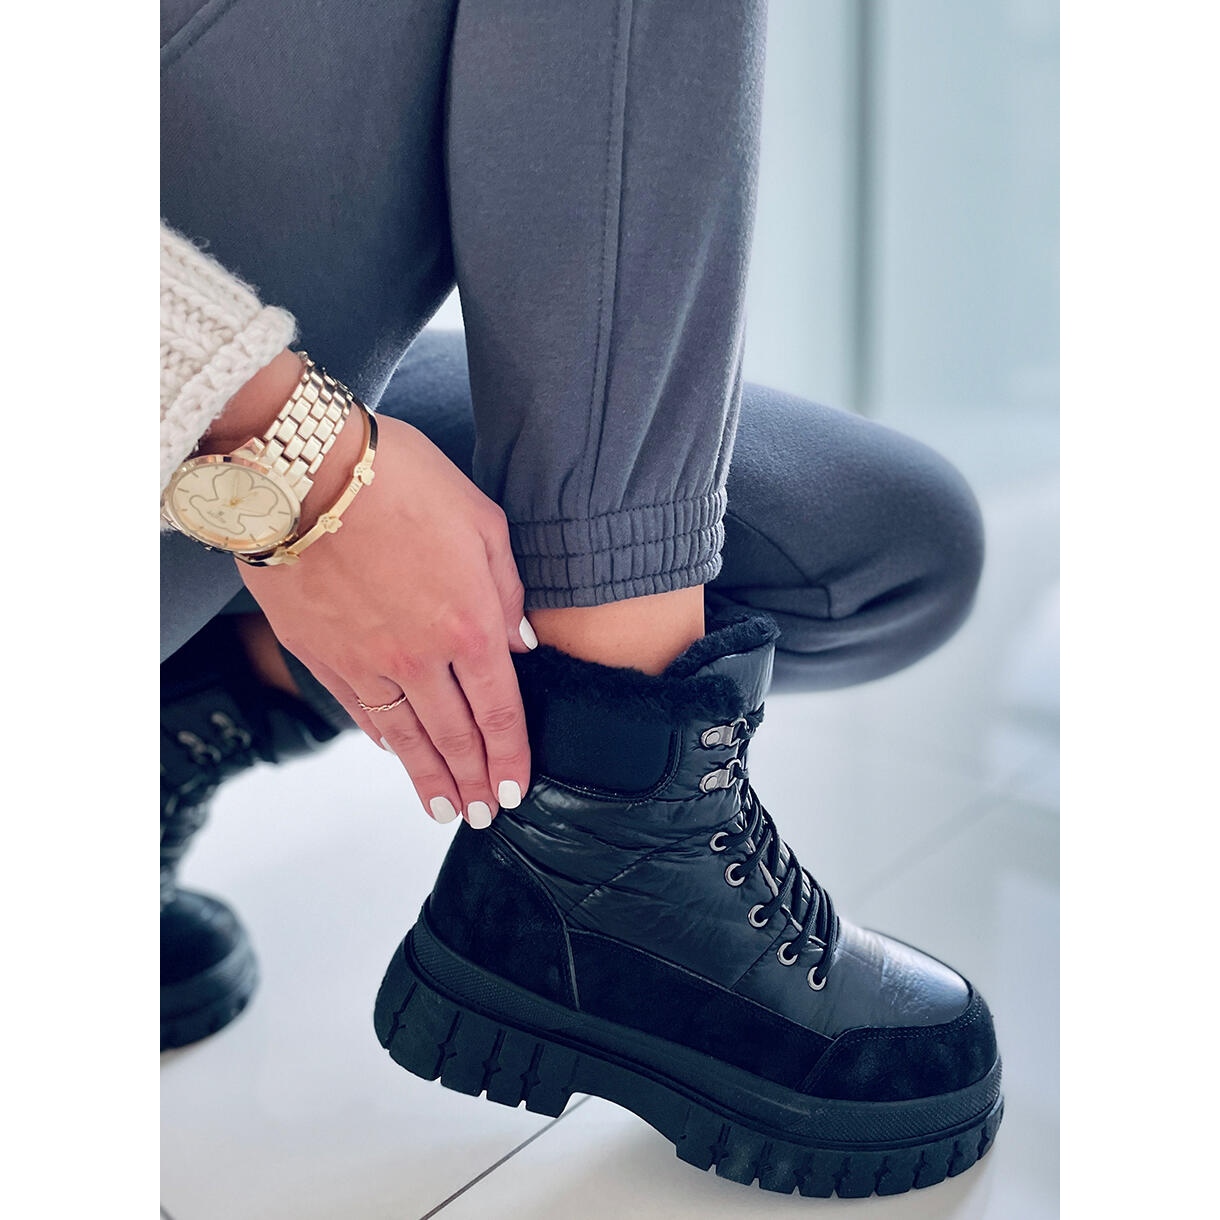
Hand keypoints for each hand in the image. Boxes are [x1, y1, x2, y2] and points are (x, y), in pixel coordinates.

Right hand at [239, 411, 535, 828]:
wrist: (301, 469)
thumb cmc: (397, 479)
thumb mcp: (480, 519)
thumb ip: (506, 589)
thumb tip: (520, 643)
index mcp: (469, 622)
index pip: (499, 711)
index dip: (510, 757)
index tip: (515, 789)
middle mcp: (418, 656)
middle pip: (454, 736)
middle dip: (472, 780)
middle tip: (483, 815)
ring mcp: (364, 660)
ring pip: (404, 737)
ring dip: (428, 778)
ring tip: (442, 810)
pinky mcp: (319, 653)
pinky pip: (358, 710)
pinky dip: (381, 738)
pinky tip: (393, 754)